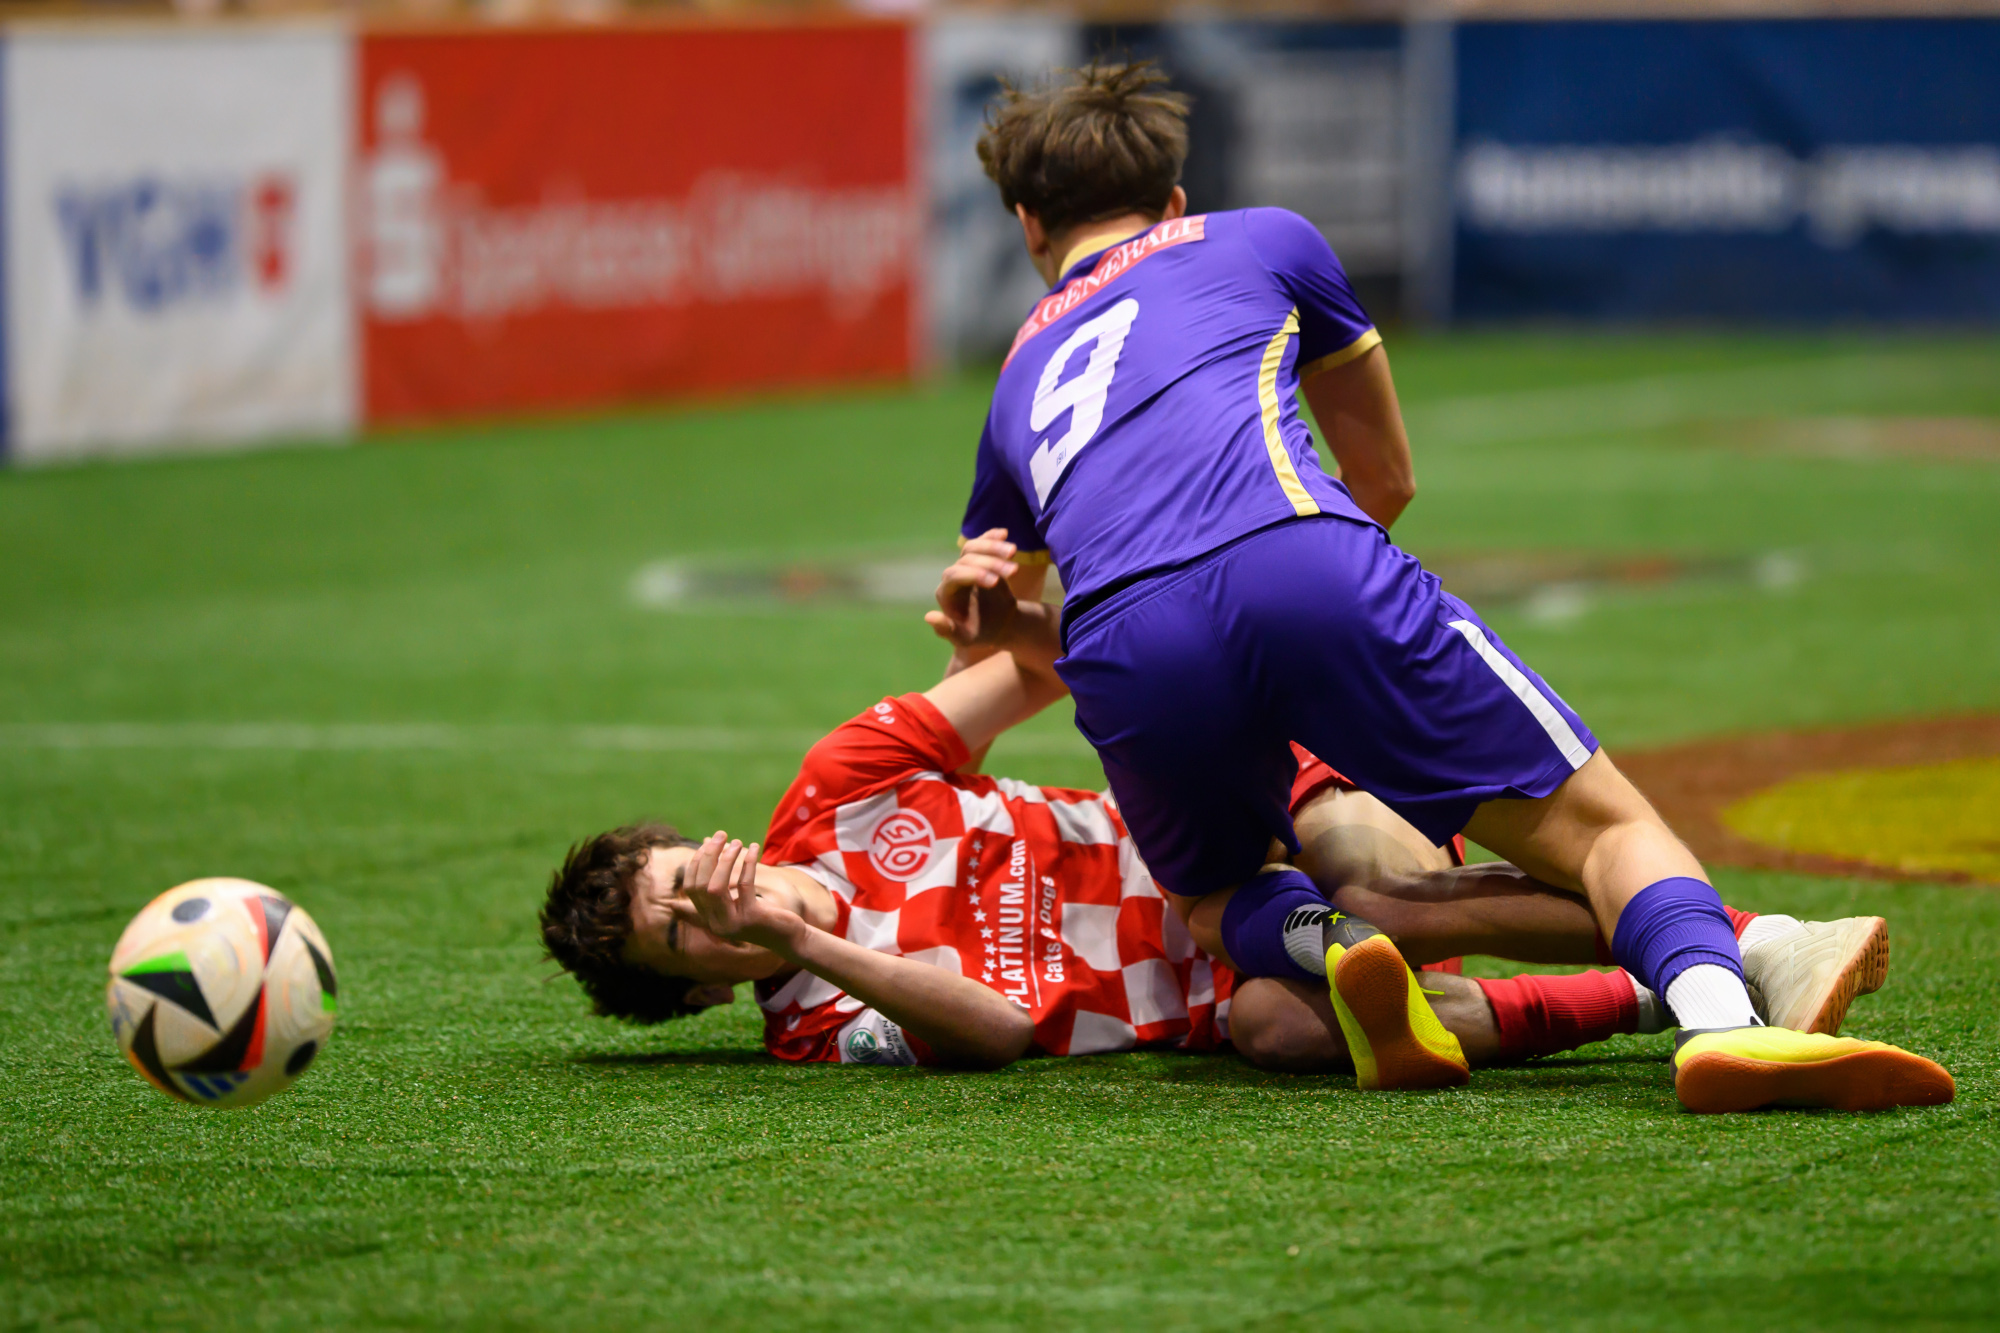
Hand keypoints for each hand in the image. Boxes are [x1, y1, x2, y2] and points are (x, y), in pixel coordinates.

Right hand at [672, 832, 800, 952]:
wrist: (788, 938)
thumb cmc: (763, 914)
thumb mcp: (739, 898)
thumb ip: (722, 879)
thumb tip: (705, 843)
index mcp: (709, 918)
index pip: (691, 887)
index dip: (697, 862)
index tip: (708, 843)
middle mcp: (716, 923)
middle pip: (701, 885)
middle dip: (710, 855)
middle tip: (722, 835)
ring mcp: (732, 923)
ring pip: (716, 886)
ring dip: (726, 860)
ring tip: (738, 842)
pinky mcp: (751, 918)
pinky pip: (744, 885)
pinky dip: (748, 864)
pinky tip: (755, 849)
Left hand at [927, 529, 1020, 648]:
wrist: (998, 625)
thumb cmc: (979, 634)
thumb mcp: (964, 639)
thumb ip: (946, 630)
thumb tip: (928, 617)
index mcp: (945, 593)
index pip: (954, 576)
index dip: (974, 575)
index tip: (996, 583)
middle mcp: (953, 576)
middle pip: (967, 559)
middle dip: (990, 563)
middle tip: (1014, 572)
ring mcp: (966, 565)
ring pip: (974, 547)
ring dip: (994, 547)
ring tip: (1014, 553)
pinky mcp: (980, 559)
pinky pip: (983, 543)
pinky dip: (992, 536)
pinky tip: (1004, 533)